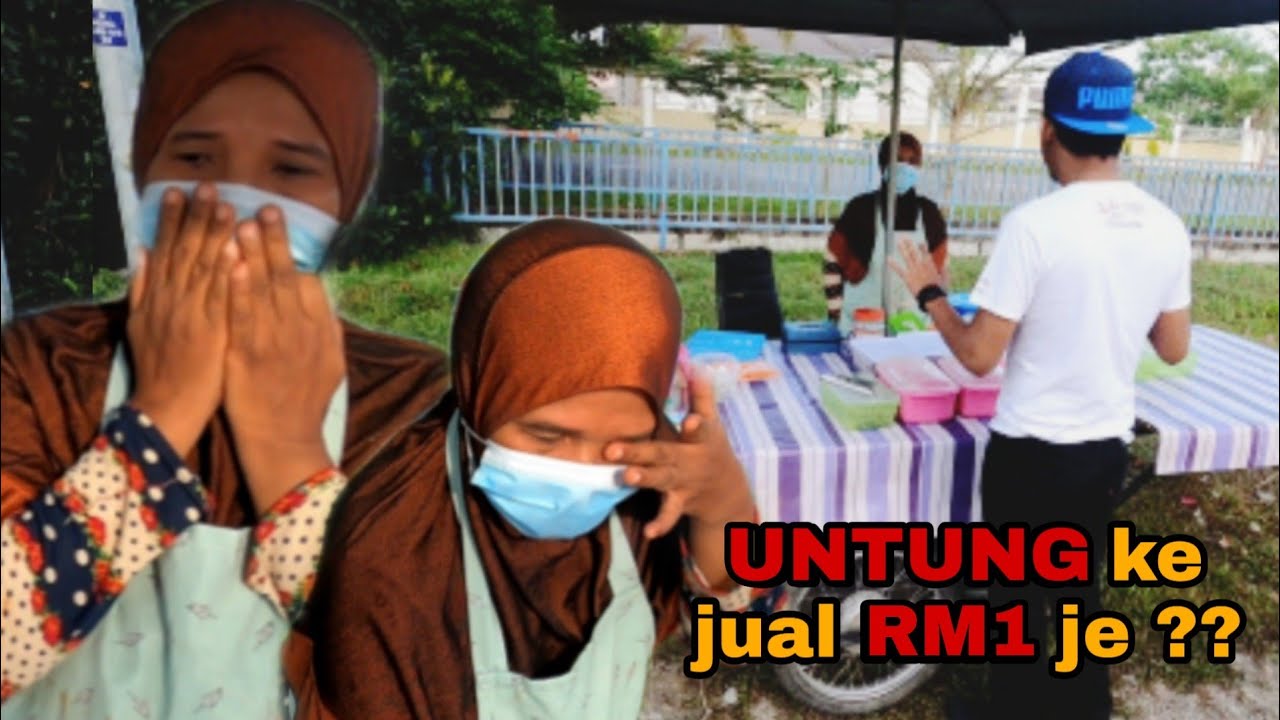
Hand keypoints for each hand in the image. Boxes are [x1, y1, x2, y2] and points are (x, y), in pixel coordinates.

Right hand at [127, 183, 238, 455]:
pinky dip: (227, 273)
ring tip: (225, 206)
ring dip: (214, 236)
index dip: (174, 220)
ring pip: (204, 269)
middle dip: (197, 217)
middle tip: (207, 185)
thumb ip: (141, 287)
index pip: (166, 250)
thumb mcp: (139, 324)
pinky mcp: (212, 332)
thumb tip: (140, 252)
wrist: (166, 408)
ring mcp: (191, 316)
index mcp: (156, 298)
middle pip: (185, 252)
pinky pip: (221, 298)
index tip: (181, 191)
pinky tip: (235, 250)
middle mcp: (172, 301)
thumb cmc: (160, 368)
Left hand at [223, 206, 345, 512]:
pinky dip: (238, 286)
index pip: (309, 285)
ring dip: (253, 254)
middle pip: (286, 277)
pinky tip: (232, 262)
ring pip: (264, 290)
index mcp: (320, 332)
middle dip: (274, 241)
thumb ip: (328, 328)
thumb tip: (322, 296)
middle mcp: (300, 332)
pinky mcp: (248, 355)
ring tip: (244, 222)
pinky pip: (242, 314)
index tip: (277, 231)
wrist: (284, 442)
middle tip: (264, 208)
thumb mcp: (331, 364)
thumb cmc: (303, 404)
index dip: (292, 256)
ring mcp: (274, 342)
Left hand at [603, 368, 755, 539]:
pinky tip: (649, 532)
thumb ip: (702, 395)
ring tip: (625, 477)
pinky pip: (669, 514)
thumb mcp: (713, 422)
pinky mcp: (679, 502)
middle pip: (664, 454)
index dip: (697, 424)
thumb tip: (695, 363)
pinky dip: (661, 523)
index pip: (701, 428)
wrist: (727, 492)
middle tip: (612, 449)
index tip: (691, 420)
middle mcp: (691, 461)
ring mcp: (684, 483)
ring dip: (643, 479)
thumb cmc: (711, 447)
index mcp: (701, 439)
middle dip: (640, 452)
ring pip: (661, 481)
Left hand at [887, 236, 942, 297]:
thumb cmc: (940, 289)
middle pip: (914, 252)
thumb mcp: (945, 277)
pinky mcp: (907, 277)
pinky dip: (893, 264)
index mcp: (930, 264)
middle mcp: (921, 264)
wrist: (931, 296)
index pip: (925, 252)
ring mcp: (913, 270)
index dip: (922, 247)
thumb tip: (946, 261)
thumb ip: (944, 268)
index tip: (920, 242)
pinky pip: (899, 269)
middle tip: (905, 238)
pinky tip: (888, 258)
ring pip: (907, 257)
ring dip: (902, 249)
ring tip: (899, 242)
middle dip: (910, 244)